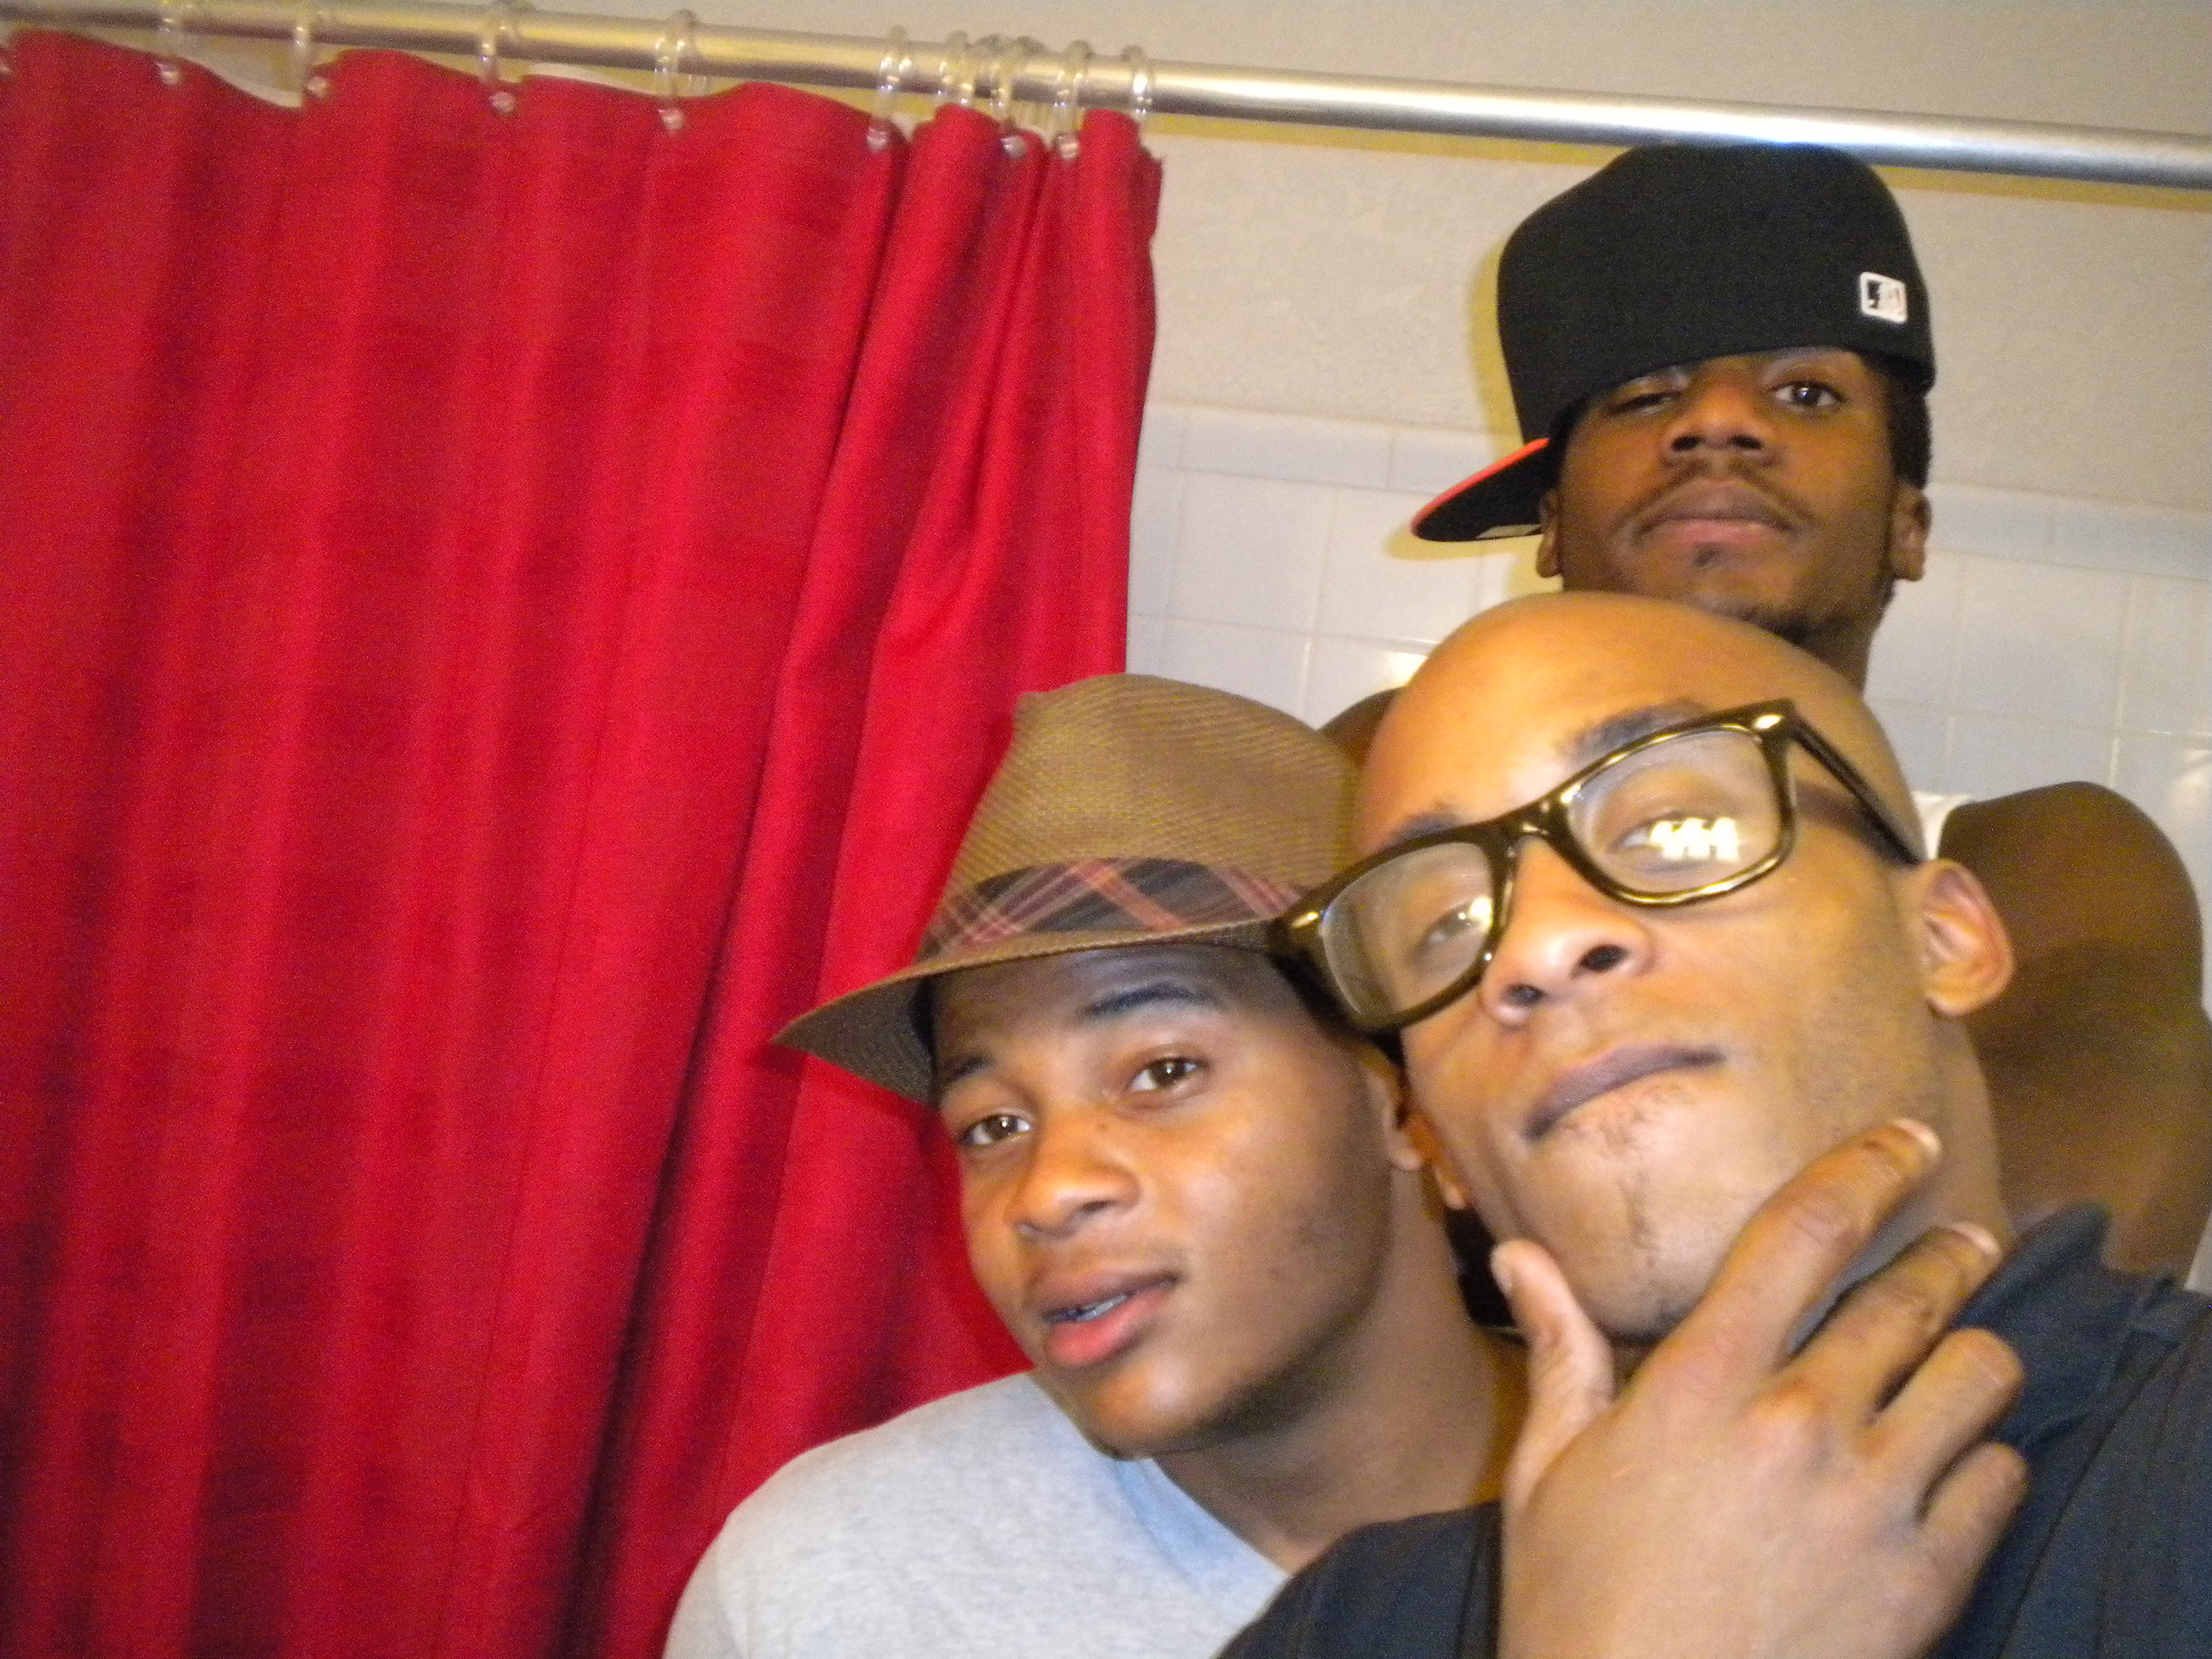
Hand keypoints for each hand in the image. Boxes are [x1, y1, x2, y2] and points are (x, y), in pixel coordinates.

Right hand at [1493, 1119, 2027, 1658]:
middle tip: (1967, 1241)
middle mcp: (1797, 1422)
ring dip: (1974, 1357)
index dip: (1866, 1169)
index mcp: (1699, 1384)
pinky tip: (1959, 1466)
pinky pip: (2000, 1480)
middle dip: (1950, 1254)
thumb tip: (1520, 1255)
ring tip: (1963, 1359)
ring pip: (1979, 1378)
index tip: (1908, 1139)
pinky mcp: (1926, 1579)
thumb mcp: (1548, 1472)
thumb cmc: (1580, 1606)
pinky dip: (1989, 1462)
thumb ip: (1558, 1352)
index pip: (1803, 1233)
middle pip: (1910, 1297)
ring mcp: (1871, 1502)